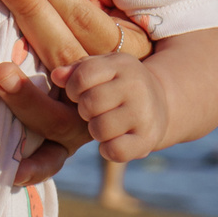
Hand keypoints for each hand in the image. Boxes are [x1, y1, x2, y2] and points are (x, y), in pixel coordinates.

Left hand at [0, 0, 153, 184]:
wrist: (158, 111)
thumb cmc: (115, 57)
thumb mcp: (111, 13)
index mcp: (115, 44)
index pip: (82, 13)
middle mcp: (107, 81)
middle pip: (68, 50)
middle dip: (34, 13)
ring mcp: (103, 117)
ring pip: (69, 111)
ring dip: (34, 98)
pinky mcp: (98, 148)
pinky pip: (66, 157)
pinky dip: (45, 165)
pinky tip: (15, 168)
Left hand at [57, 53, 171, 160]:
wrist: (160, 103)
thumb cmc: (118, 85)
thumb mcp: (102, 69)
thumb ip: (76, 71)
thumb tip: (57, 76)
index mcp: (122, 65)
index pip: (83, 76)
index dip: (73, 89)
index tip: (80, 93)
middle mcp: (137, 87)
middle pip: (90, 104)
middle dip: (84, 110)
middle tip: (93, 111)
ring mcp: (144, 114)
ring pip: (100, 129)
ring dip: (95, 130)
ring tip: (103, 123)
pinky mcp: (148, 139)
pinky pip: (115, 151)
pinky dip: (107, 150)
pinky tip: (111, 141)